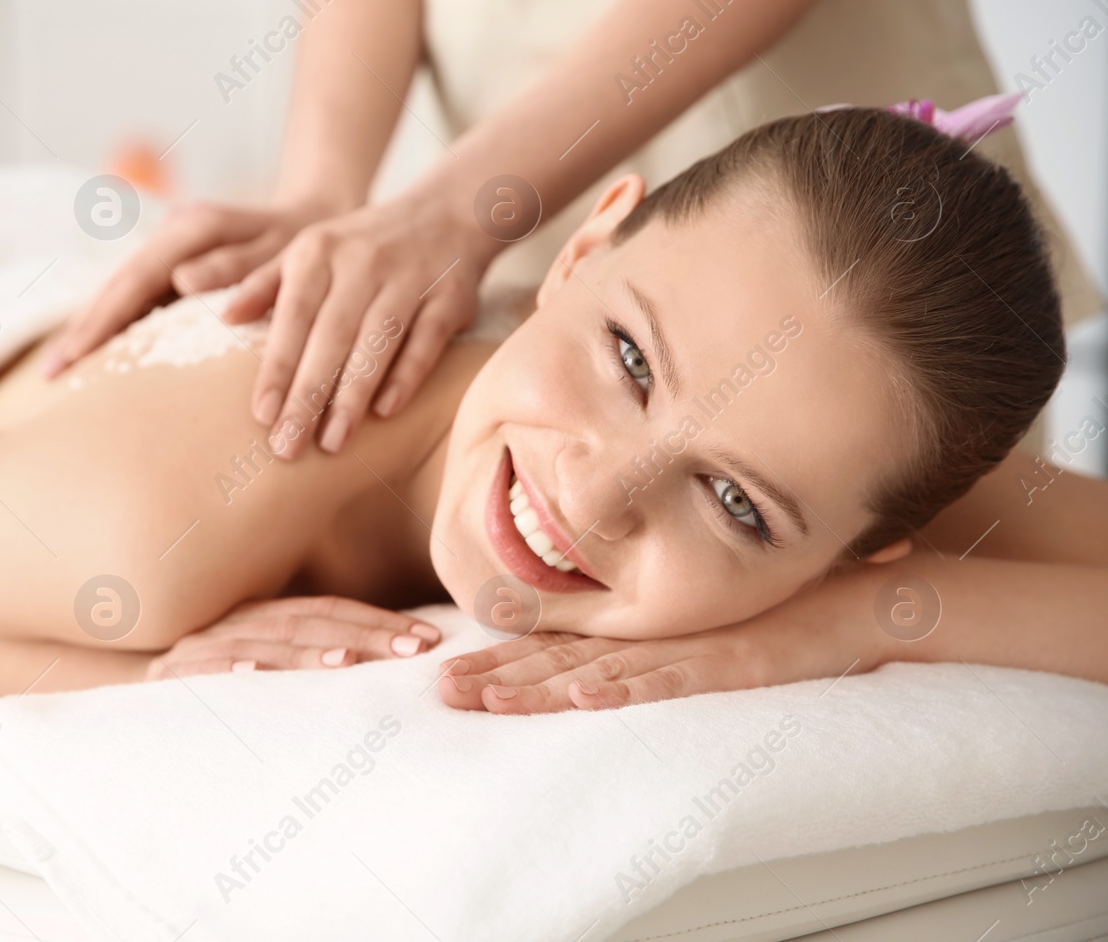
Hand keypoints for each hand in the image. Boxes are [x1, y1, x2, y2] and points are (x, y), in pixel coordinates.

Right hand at [39, 197, 340, 377]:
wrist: (321, 213)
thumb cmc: (309, 240)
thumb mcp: (283, 250)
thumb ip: (239, 266)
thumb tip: (182, 281)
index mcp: (194, 229)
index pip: (134, 281)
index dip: (101, 321)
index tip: (73, 357)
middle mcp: (175, 233)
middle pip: (117, 286)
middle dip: (83, 329)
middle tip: (49, 374)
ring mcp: (174, 248)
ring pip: (123, 291)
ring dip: (93, 328)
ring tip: (60, 370)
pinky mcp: (178, 263)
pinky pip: (140, 296)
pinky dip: (117, 324)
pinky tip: (99, 355)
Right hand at [147, 596, 441, 678]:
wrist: (122, 702)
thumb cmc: (207, 688)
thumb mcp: (258, 666)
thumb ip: (304, 658)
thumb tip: (379, 662)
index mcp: (260, 616)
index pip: (327, 611)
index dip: (377, 620)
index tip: (426, 638)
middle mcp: (233, 623)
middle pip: (306, 622)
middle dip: (364, 633)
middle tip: (412, 649)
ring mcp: (199, 647)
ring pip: (261, 641)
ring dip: (305, 651)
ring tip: (347, 661)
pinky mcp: (169, 677)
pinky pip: (201, 671)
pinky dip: (228, 668)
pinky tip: (254, 673)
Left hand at [225, 189, 491, 458]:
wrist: (446, 213)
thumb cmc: (361, 245)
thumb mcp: (309, 251)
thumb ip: (265, 283)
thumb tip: (225, 316)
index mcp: (318, 253)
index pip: (292, 316)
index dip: (277, 367)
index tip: (263, 414)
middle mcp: (361, 263)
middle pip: (331, 336)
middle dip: (308, 395)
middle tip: (289, 446)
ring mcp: (408, 279)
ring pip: (377, 342)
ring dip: (353, 395)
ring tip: (333, 443)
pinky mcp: (449, 297)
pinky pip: (426, 340)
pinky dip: (407, 375)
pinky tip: (386, 412)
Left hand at [437, 571, 882, 712]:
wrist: (859, 600)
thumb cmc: (778, 615)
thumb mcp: (699, 633)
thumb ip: (649, 650)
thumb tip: (588, 673)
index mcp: (641, 629)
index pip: (556, 648)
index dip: (501, 660)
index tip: (447, 672)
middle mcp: (654, 635)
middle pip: (561, 660)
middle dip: (498, 676)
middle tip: (442, 692)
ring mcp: (691, 647)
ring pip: (602, 671)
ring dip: (541, 689)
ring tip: (488, 701)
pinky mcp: (734, 664)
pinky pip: (674, 679)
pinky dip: (629, 689)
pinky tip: (589, 696)